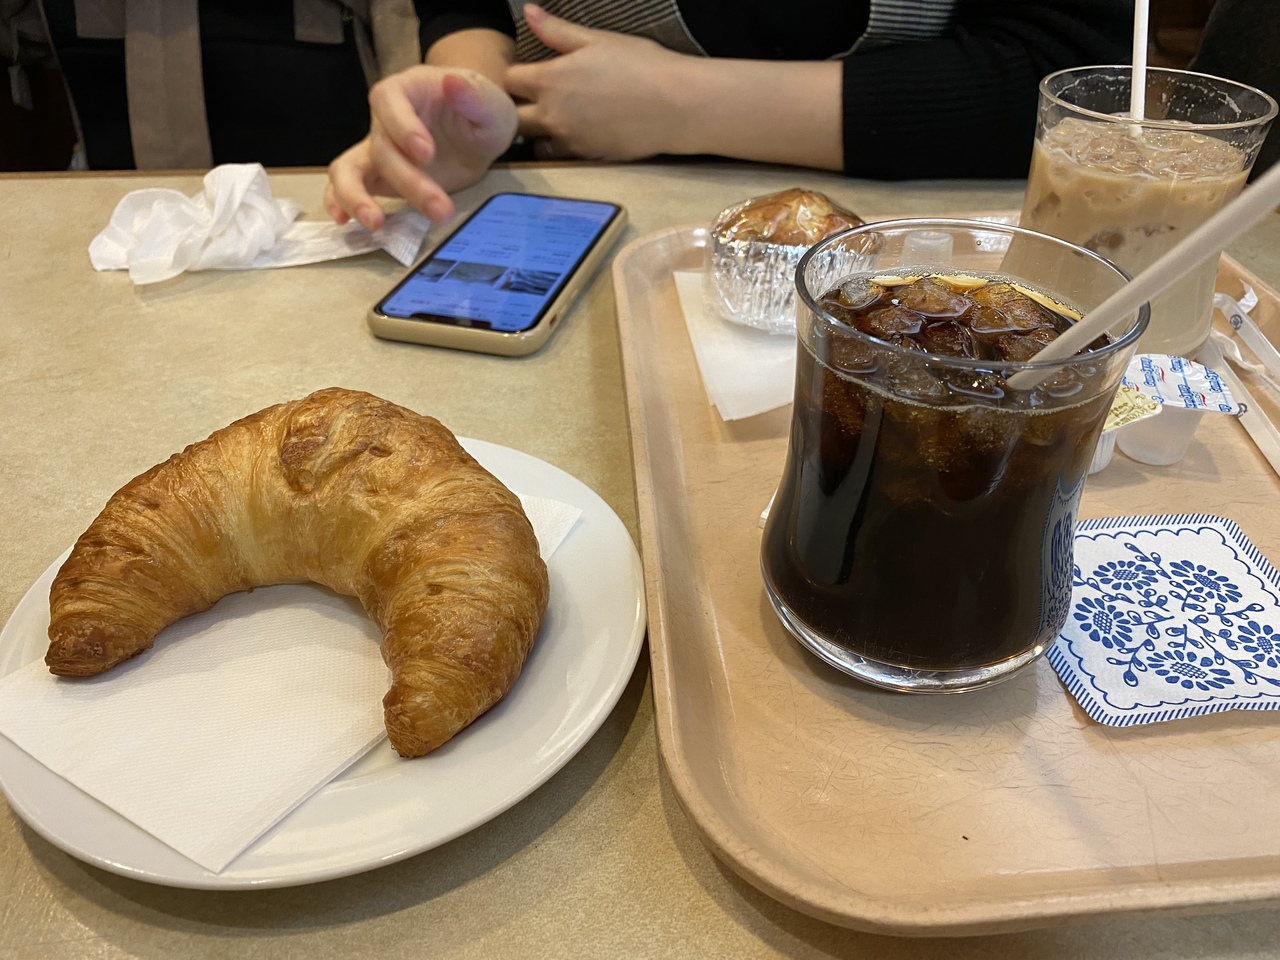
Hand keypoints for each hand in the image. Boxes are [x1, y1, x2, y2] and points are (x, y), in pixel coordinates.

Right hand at [326, 67, 517, 228]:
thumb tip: (452, 82)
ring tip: (375, 223)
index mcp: (408, 90)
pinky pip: (349, 186)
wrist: (479, 133)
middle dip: (408, 181)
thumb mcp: (491, 104)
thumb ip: (475, 97)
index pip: (389, 99)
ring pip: (348, 168)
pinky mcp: (378, 177)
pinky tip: (345, 221)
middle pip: (381, 148)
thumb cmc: (482, 111)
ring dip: (356, 196)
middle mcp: (384, 119)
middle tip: (440, 209)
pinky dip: (341, 202)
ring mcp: (377, 149)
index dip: (401, 126)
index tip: (426, 153)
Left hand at [504, 4, 692, 160]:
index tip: (527, 74)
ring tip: (557, 118)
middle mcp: (552, 114)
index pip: (508, 81)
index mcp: (550, 80)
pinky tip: (579, 132)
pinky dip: (562, 145)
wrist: (676, 106)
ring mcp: (568, 140)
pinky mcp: (585, 158)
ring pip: (535, 142)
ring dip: (539, 132)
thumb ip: (557, 31)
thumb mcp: (598, 40)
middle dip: (518, 108)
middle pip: (513, 118)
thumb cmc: (642, 66)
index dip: (515, 76)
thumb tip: (529, 13)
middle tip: (534, 100)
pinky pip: (560, 155)